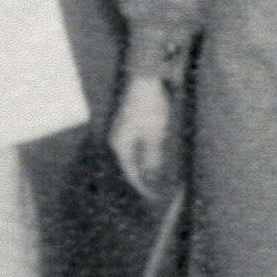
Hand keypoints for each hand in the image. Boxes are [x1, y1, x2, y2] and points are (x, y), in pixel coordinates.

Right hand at [108, 75, 178, 204]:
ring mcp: (123, 132)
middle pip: (130, 166)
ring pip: (134, 156)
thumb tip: (150, 178)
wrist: (146, 79)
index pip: (131, 173)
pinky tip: (155, 157)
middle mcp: (118, 140)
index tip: (153, 198)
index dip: (143, 188)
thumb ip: (152, 159)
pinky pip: (137, 146)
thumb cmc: (149, 107)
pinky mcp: (131, 124)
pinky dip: (146, 155)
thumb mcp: (155, 136)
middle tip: (157, 191)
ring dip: (146, 167)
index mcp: (120, 145)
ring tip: (159, 177)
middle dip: (144, 179)